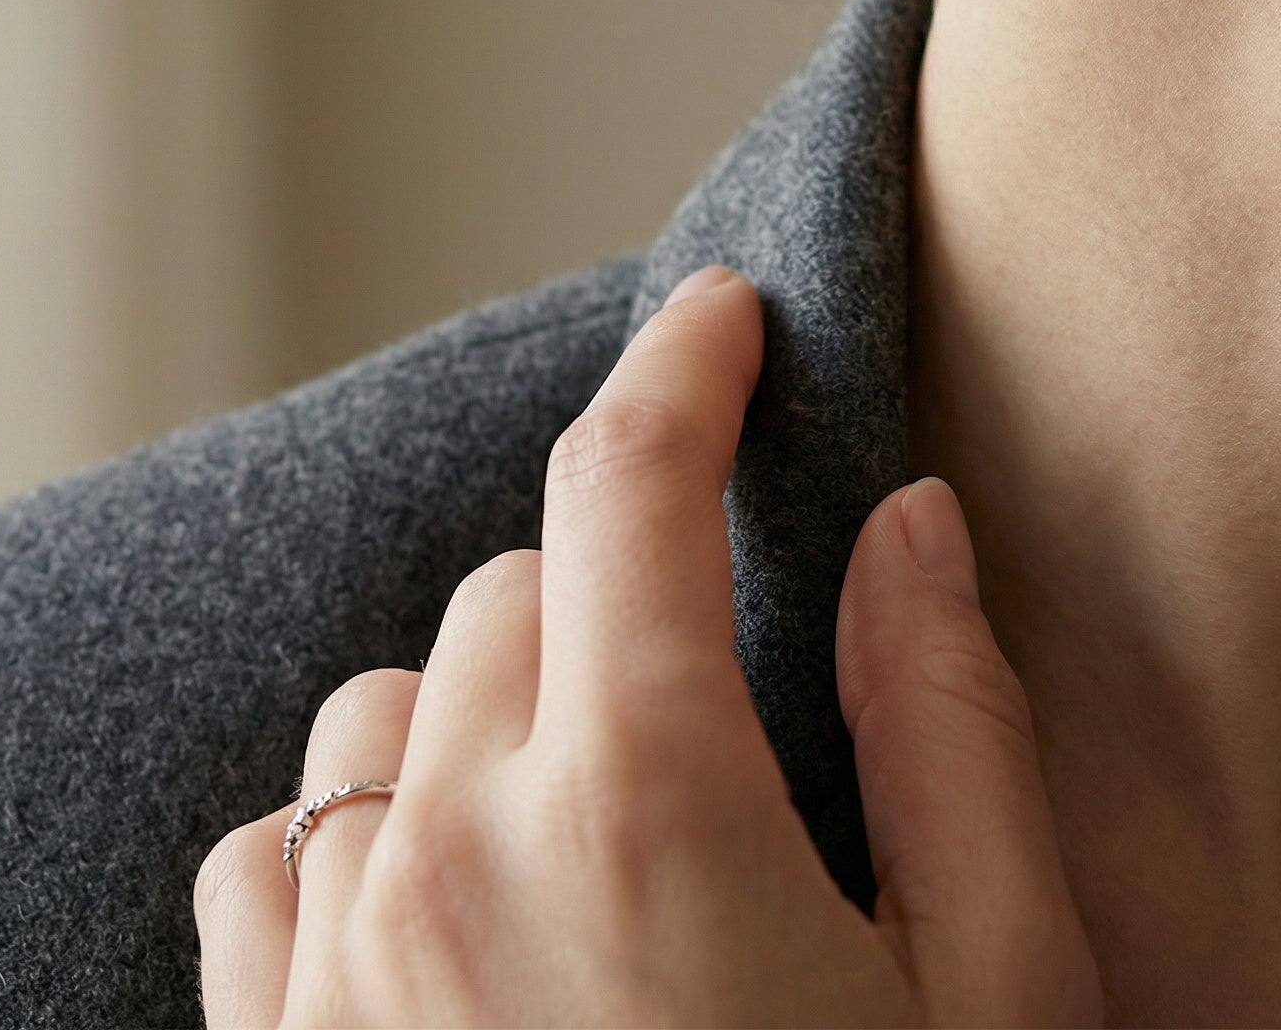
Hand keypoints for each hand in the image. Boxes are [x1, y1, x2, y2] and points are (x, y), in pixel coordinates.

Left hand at [196, 266, 1103, 1026]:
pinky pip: (282, 848)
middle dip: (629, 576)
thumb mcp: (998, 1004)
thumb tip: (911, 525)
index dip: (688, 369)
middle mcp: (451, 851)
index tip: (728, 318)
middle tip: (731, 673)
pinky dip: (372, 822)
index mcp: (644, 804)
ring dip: (501, 701)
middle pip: (521, 585)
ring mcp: (332, 964)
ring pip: (395, 704)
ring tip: (609, 804)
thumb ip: (952, 732)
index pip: (632, 484)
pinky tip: (462, 900)